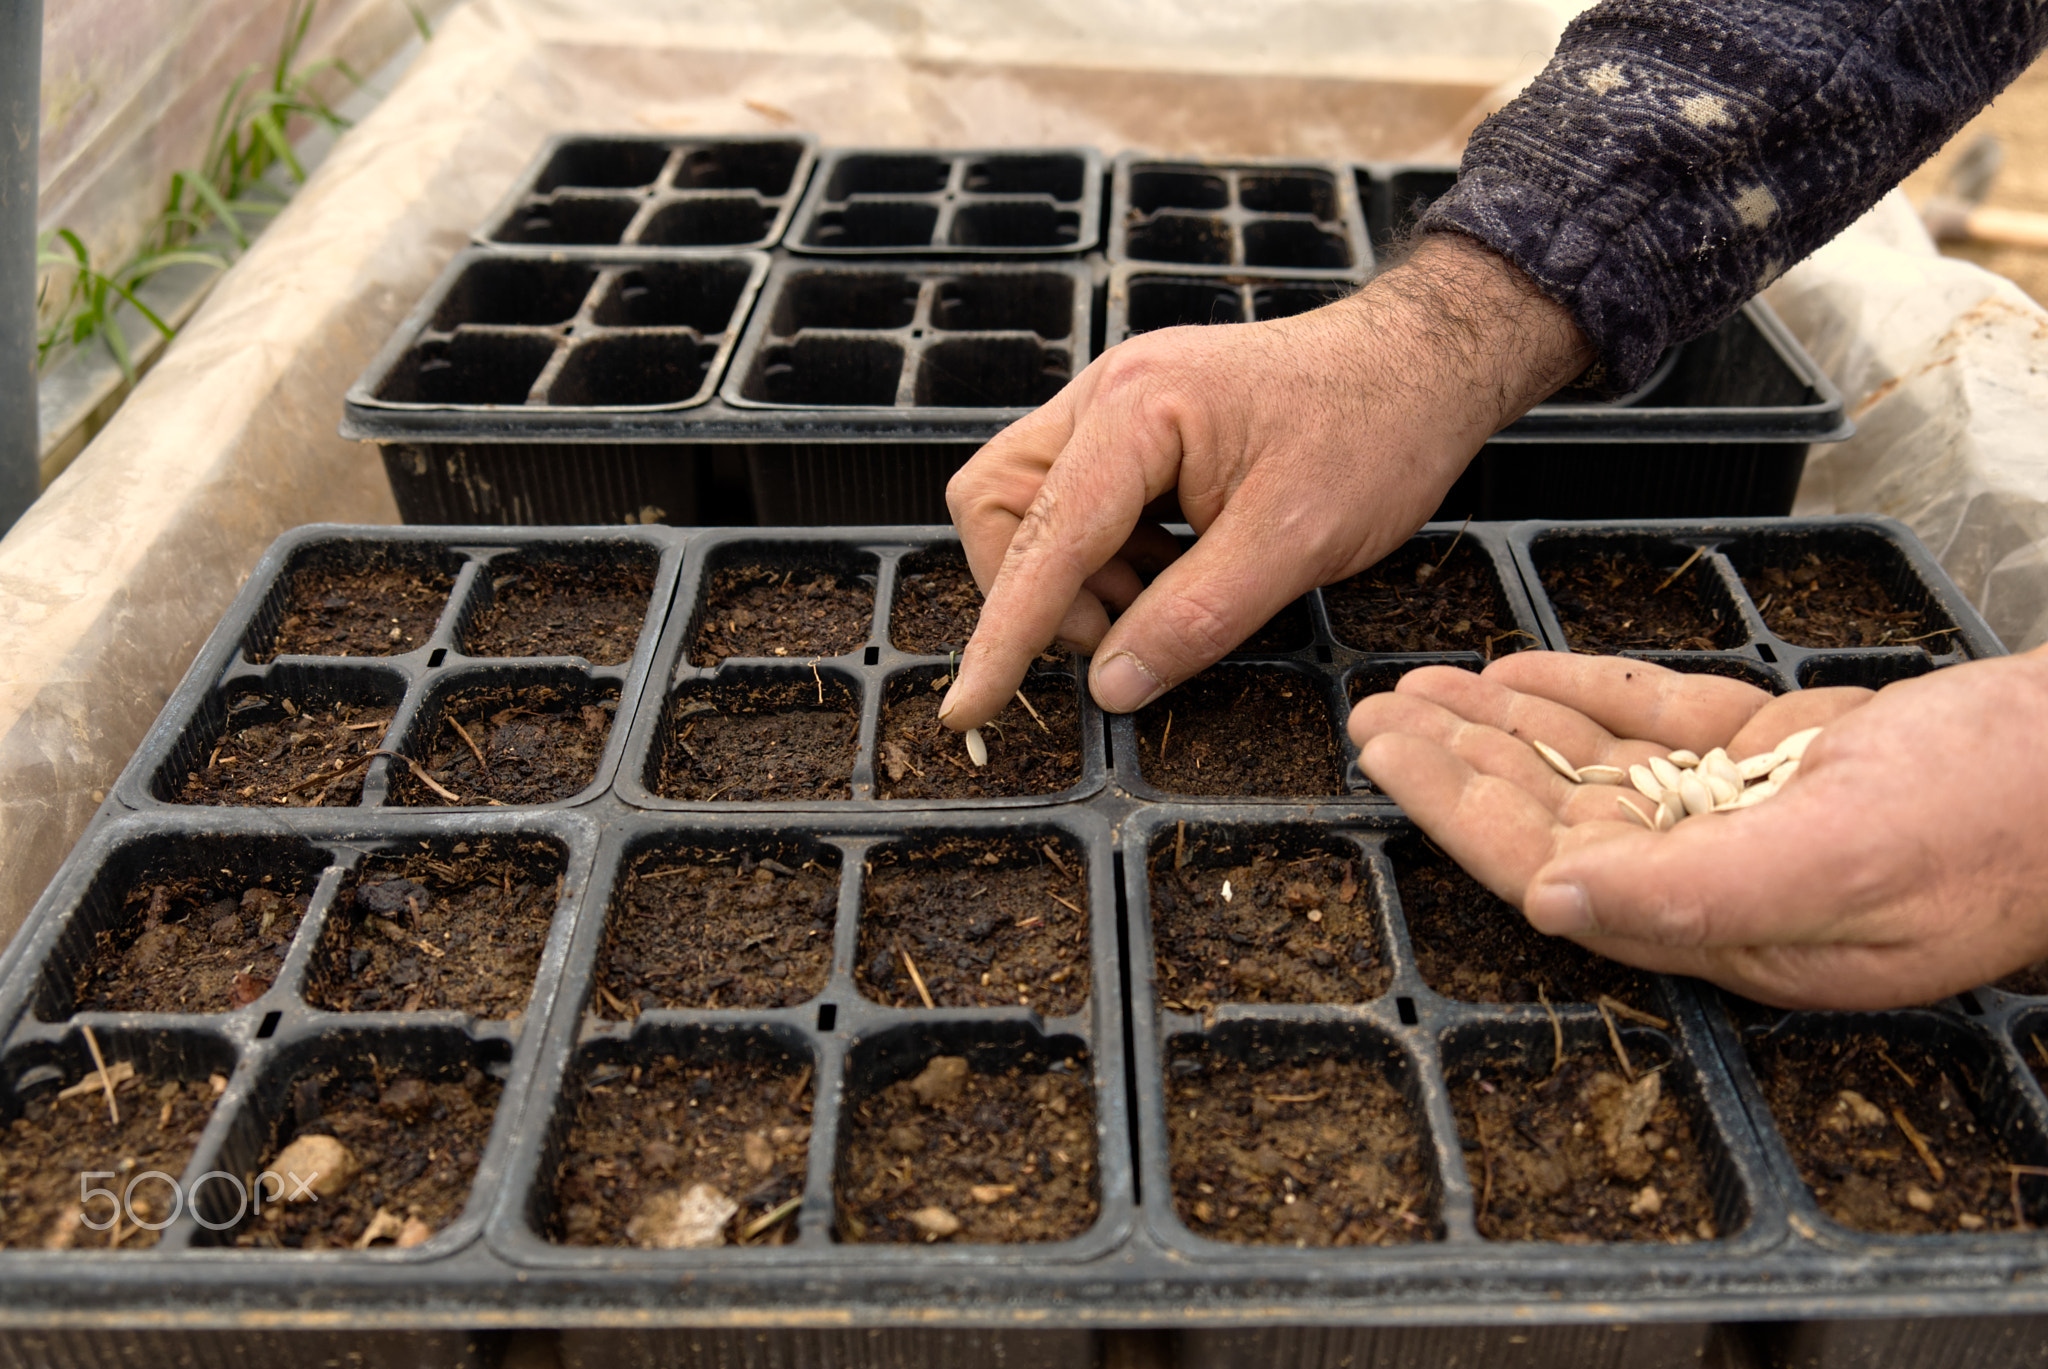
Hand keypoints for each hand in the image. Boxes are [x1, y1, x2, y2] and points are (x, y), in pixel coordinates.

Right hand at [936, 234, 1592, 730]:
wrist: (1425, 363)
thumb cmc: (1376, 434)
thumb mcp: (1293, 547)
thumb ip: (1193, 620)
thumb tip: (1109, 687)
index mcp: (1135, 412)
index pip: (1039, 539)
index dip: (1002, 635)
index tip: (968, 708)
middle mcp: (1106, 395)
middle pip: (997, 505)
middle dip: (1037, 591)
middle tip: (1123, 637)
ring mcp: (1115, 405)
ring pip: (1030, 506)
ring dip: (1079, 579)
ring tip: (1167, 602)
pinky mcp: (1135, 427)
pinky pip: (1078, 504)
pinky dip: (1109, 559)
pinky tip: (1177, 574)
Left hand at [1349, 648, 2047, 1008]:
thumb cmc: (2000, 817)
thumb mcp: (1851, 856)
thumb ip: (1698, 893)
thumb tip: (1551, 907)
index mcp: (1724, 927)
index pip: (1551, 869)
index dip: (1458, 812)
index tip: (1386, 756)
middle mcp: (1719, 879)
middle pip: (1552, 816)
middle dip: (1458, 764)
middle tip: (1373, 711)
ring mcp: (1746, 815)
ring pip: (1591, 768)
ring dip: (1505, 725)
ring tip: (1420, 686)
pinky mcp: (1779, 758)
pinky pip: (1655, 726)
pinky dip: (1586, 694)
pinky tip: (1520, 671)